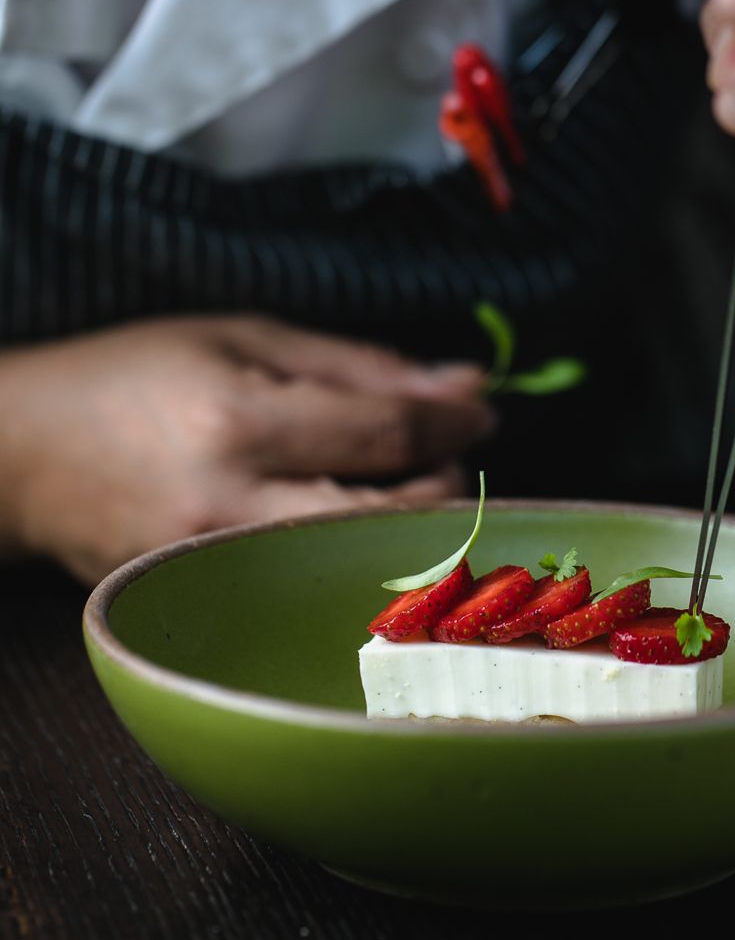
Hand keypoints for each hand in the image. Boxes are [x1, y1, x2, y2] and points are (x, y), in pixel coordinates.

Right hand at [0, 315, 495, 583]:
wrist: (20, 454)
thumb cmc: (131, 375)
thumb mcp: (243, 337)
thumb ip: (359, 366)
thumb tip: (464, 383)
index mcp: (239, 420)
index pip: (389, 431)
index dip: (456, 418)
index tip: (483, 408)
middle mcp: (232, 505)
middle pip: (392, 512)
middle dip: (446, 479)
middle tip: (448, 448)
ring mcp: (218, 567)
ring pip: (362, 561)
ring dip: (411, 524)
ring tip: (408, 485)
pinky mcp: (207, 602)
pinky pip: (313, 585)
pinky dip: (354, 553)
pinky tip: (356, 524)